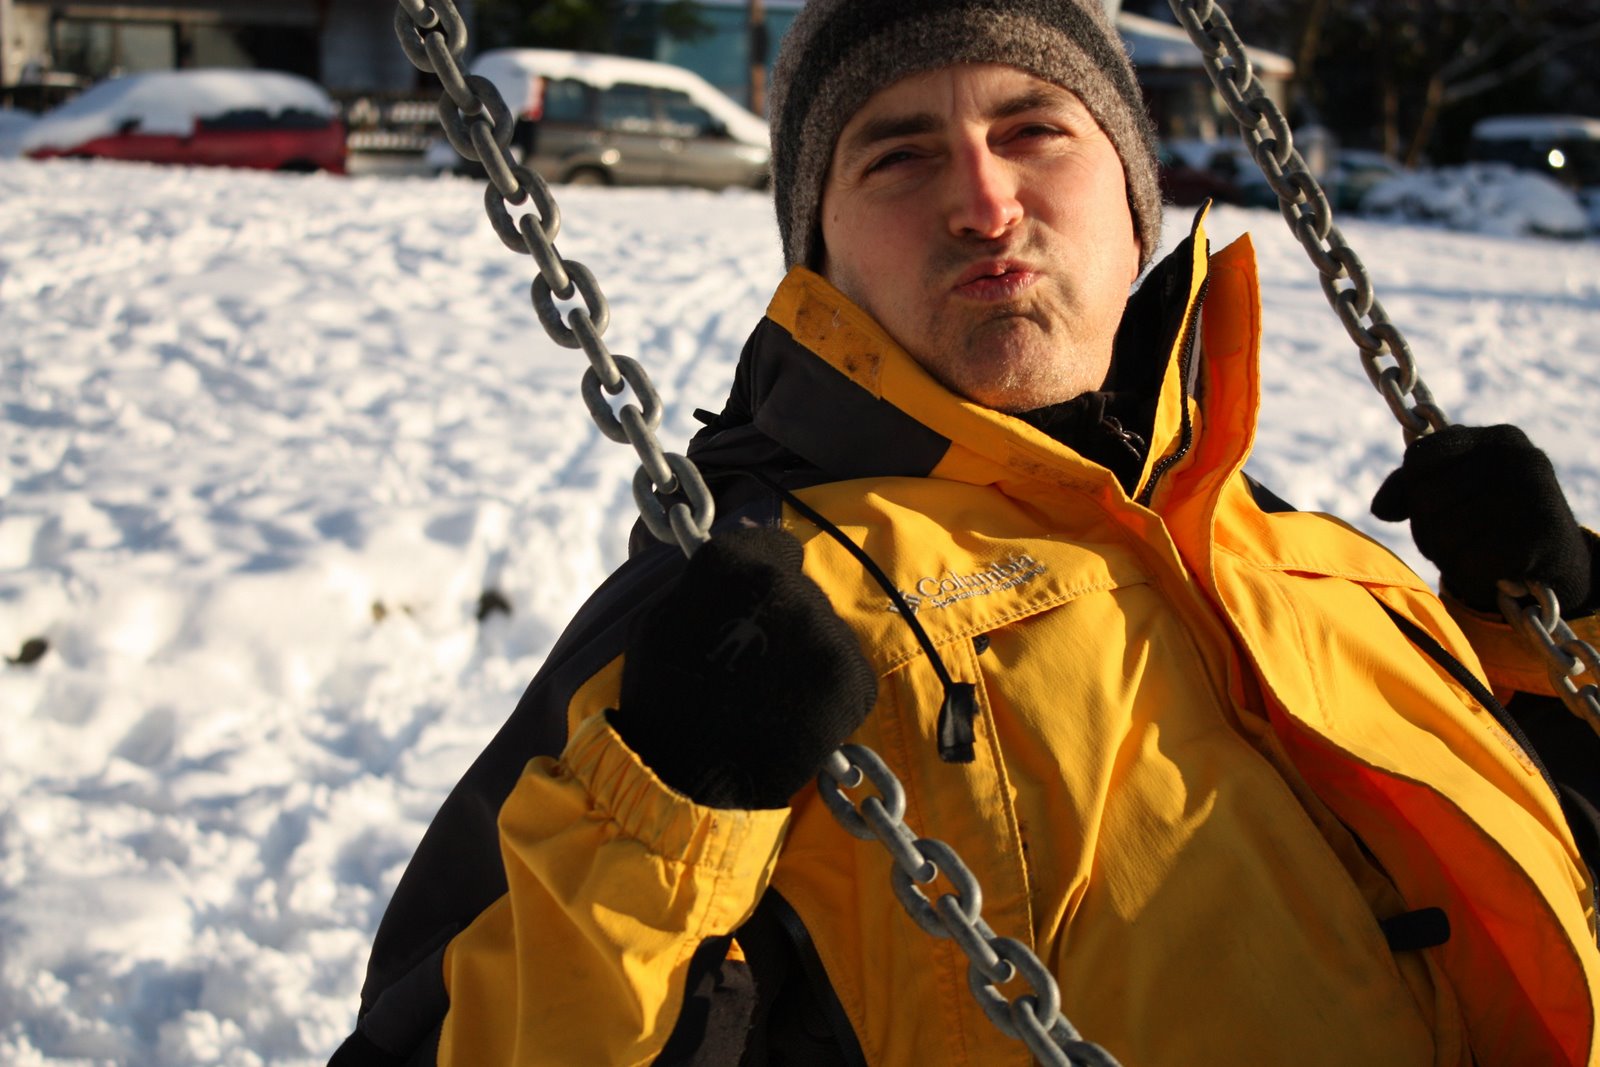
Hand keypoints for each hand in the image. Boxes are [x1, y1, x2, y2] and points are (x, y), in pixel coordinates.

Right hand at [608, 526, 876, 808]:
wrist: (684, 780)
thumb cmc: (662, 699)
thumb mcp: (659, 620)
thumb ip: (706, 582)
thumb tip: (739, 553)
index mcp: (735, 563)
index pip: (773, 545)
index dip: (761, 576)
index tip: (749, 606)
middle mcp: (786, 588)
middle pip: (801, 591)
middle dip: (782, 619)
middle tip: (754, 664)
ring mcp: (825, 634)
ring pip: (826, 632)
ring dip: (806, 657)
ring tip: (771, 698)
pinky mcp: (852, 680)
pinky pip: (850, 673)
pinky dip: (831, 693)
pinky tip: (797, 716)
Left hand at [1372, 424, 1594, 616]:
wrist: (1559, 560)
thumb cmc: (1494, 518)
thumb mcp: (1457, 488)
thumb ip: (1410, 486)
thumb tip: (1380, 508)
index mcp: (1496, 438)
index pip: (1419, 457)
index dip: (1411, 489)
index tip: (1431, 503)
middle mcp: (1518, 459)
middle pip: (1424, 498)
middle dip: (1426, 528)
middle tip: (1455, 538)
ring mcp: (1533, 496)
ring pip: (1441, 534)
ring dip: (1445, 556)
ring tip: (1473, 551)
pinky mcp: (1540, 538)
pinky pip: (1468, 564)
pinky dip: (1469, 576)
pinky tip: (1489, 570)